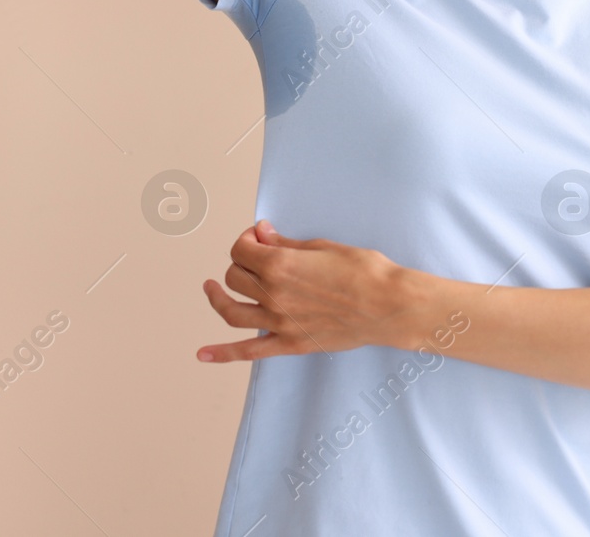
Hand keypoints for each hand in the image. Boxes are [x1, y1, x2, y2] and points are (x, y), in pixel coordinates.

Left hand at [197, 220, 410, 362]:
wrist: (387, 305)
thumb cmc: (363, 270)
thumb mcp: (322, 246)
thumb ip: (285, 244)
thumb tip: (261, 235)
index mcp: (279, 266)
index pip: (241, 250)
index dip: (247, 240)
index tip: (259, 237)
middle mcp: (272, 295)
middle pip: (234, 277)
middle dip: (241, 263)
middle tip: (257, 258)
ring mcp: (278, 322)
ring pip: (231, 311)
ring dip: (217, 298)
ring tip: (211, 288)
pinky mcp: (289, 344)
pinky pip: (248, 352)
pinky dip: (222, 353)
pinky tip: (202, 354)